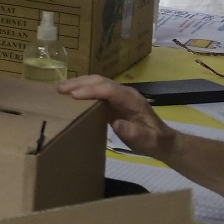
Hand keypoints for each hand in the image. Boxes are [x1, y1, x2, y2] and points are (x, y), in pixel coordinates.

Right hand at [59, 76, 177, 159]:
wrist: (163, 141)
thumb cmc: (154, 141)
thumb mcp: (148, 141)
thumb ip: (135, 132)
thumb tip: (117, 123)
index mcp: (132, 100)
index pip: (109, 89)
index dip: (91, 90)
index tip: (73, 96)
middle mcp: (124, 93)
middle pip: (100, 81)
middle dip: (79, 83)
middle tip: (59, 89)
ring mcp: (118, 96)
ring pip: (97, 83)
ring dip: (78, 84)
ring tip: (60, 89)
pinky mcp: (113, 101)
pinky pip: (96, 90)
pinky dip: (82, 89)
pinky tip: (71, 94)